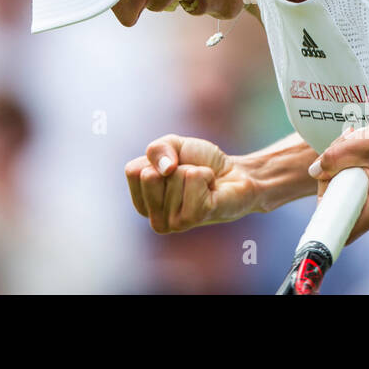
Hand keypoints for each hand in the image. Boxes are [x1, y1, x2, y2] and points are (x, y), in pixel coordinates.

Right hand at [124, 134, 258, 233]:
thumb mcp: (173, 145)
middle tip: (189, 176)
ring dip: (193, 171)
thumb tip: (164, 168)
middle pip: (149, 175)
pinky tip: (211, 189)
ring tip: (202, 184)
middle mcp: (154, 217)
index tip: (172, 167)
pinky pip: (194, 179)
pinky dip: (205, 174)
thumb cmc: (201, 162)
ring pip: (174, 176)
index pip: (133, 171)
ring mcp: (173, 222)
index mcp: (143, 202)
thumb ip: (157, 148)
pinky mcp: (195, 218)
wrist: (236, 174)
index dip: (156, 160)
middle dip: (174, 166)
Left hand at [309, 119, 368, 244]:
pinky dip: (351, 168)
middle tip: (341, 147)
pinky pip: (353, 188)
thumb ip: (335, 157)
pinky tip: (359, 149)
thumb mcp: (367, 143)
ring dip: (341, 166)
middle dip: (331, 174)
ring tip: (353, 142)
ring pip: (343, 192)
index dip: (325, 211)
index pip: (340, 229)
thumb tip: (315, 172)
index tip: (324, 185)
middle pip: (337, 204)